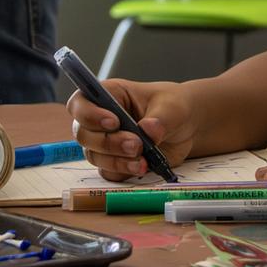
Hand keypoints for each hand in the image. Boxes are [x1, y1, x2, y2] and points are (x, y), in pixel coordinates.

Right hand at [68, 78, 195, 180]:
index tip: (113, 122)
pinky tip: (142, 167)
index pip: (81, 102)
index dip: (89, 114)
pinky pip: (108, 171)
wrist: (186, 129)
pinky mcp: (114, 162)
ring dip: (116, 160)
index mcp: (110, 95)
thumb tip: (148, 130)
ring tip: (142, 160)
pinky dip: (123, 171)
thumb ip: (161, 118)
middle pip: (83, 134)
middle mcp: (100, 119)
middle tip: (136, 144)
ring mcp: (105, 142)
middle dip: (108, 142)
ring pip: (93, 155)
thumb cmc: (173, 106)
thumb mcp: (172, 107)